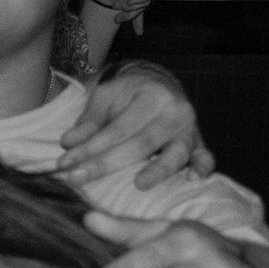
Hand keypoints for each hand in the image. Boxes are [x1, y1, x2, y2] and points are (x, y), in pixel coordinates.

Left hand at [62, 61, 212, 190]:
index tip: (63, 164)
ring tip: (139, 184)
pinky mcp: (199, 143)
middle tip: (76, 179)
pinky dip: (201, 168)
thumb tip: (68, 143)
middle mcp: (175, 112)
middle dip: (106, 164)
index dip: (89, 148)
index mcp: (152, 96)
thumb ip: (89, 121)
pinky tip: (191, 180)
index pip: (117, 128)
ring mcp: (190, 129)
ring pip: (175, 153)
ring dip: (158, 170)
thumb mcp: (106, 96)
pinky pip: (205, 157)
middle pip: (141, 143)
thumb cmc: (129, 93)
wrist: (159, 83)